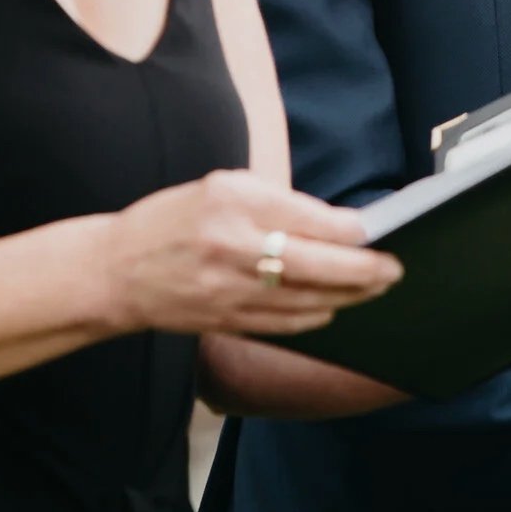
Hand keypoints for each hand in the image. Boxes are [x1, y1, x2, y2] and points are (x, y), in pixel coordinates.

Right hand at [104, 169, 400, 338]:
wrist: (115, 270)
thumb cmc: (173, 220)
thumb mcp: (222, 187)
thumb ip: (276, 201)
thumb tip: (335, 223)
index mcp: (235, 201)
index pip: (311, 218)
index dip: (353, 230)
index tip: (376, 231)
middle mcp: (234, 246)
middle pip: (319, 265)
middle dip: (365, 270)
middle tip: (394, 268)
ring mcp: (230, 290)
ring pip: (308, 300)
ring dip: (349, 297)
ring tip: (376, 287)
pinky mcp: (226, 321)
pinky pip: (285, 324)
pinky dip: (316, 317)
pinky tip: (334, 308)